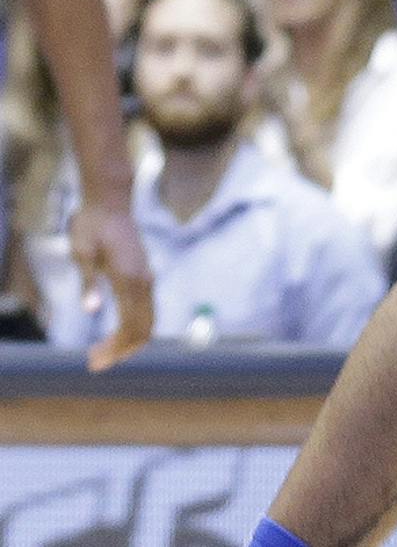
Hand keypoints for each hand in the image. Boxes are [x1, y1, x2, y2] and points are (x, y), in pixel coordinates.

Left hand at [68, 199, 152, 370]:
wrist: (109, 201)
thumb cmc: (91, 225)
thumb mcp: (82, 252)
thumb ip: (89, 281)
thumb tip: (91, 310)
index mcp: (128, 277)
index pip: (129, 327)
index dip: (114, 350)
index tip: (94, 362)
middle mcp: (143, 279)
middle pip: (143, 329)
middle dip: (122, 351)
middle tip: (95, 362)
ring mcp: (146, 276)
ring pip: (148, 321)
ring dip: (129, 341)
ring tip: (103, 352)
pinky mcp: (144, 273)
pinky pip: (147, 309)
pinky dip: (135, 327)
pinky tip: (116, 332)